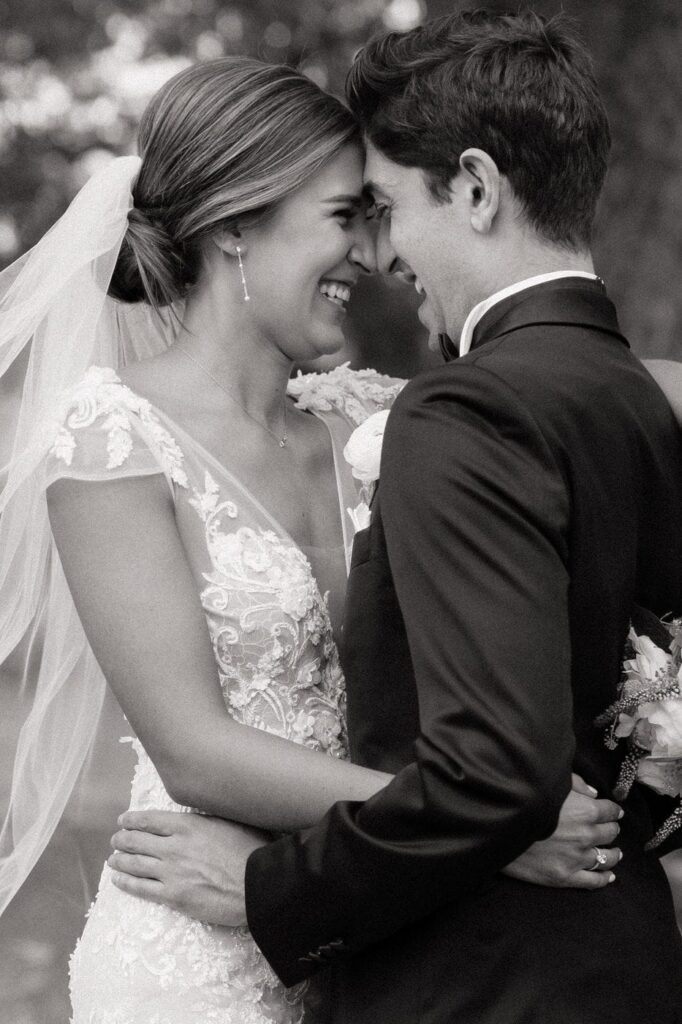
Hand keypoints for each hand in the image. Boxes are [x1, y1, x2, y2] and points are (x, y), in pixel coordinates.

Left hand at [108, 810, 268, 924]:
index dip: (132, 820)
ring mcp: (171, 873)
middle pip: (137, 841)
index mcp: (188, 825)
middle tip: (116, 840)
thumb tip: (200, 812)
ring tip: (112, 858)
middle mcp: (174, 847)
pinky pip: (141, 889)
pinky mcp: (173, 897)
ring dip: (119, 860)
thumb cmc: (251, 851)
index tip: (123, 820)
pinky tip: (117, 880)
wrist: (258, 885)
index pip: (149, 820)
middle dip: (122, 839)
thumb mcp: (231, 821)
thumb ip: (208, 817)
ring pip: (134, 864)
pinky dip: (125, 882)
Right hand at [502, 774, 622, 888]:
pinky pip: (594, 881)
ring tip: (615, 853)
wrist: (499, 825)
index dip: (612, 810)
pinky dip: (604, 878)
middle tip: (609, 829)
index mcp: (586, 810)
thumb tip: (594, 794)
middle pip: (610, 833)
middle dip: (610, 829)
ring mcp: (577, 858)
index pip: (610, 811)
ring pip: (607, 858)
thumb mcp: (551, 782)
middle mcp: (586, 835)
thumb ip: (576, 784)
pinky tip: (609, 875)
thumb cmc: (524, 799)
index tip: (612, 811)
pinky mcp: (565, 877)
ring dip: (613, 854)